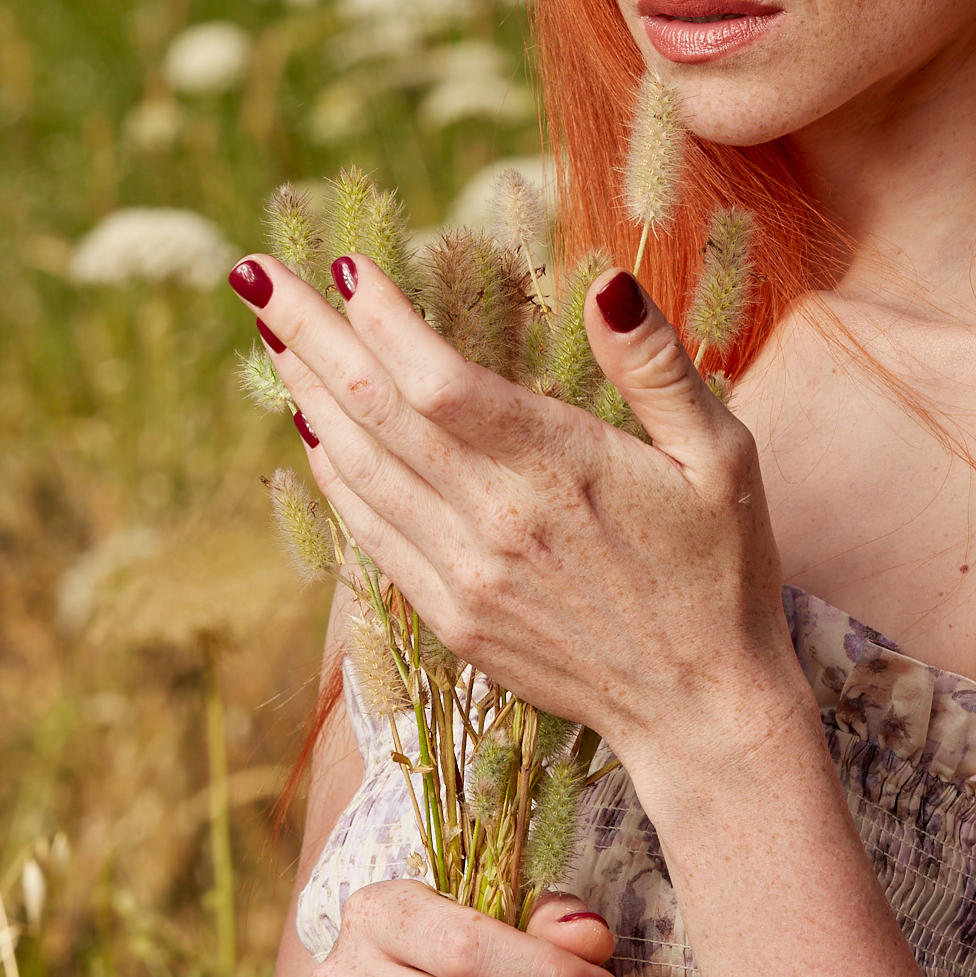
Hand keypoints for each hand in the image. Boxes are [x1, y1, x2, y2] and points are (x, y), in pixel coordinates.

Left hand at [230, 252, 813, 778]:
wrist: (702, 711)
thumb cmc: (722, 570)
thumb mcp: (723, 454)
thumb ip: (657, 367)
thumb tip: (606, 281)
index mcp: (561, 470)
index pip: (437, 380)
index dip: (380, 318)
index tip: (342, 264)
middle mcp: (496, 522)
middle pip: (375, 412)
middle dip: (308, 334)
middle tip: (252, 273)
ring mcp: (465, 576)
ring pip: (358, 469)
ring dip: (305, 394)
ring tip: (270, 332)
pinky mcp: (451, 618)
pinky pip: (370, 533)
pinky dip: (332, 475)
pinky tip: (311, 430)